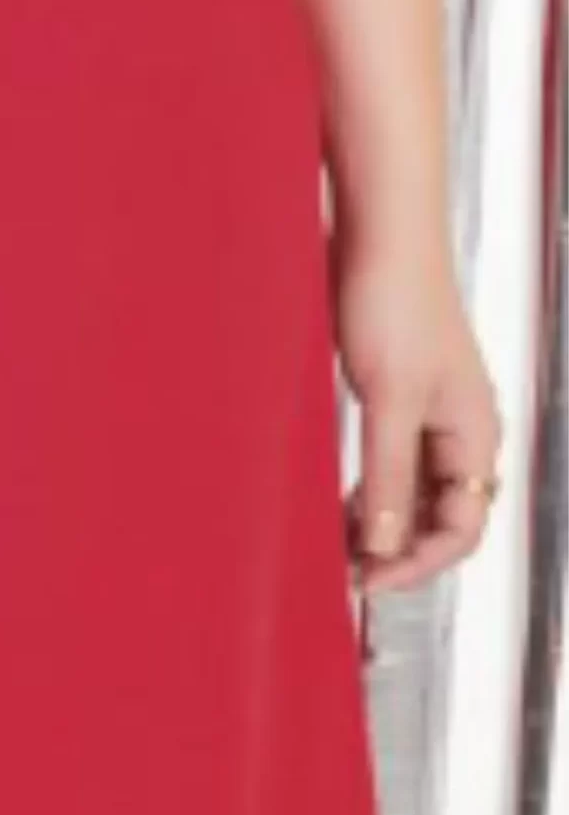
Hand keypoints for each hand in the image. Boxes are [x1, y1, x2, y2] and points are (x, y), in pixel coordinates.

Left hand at [334, 233, 502, 593]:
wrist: (377, 235)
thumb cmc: (394, 301)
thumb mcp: (389, 399)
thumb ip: (390, 474)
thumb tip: (386, 545)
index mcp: (475, 434)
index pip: (461, 528)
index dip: (416, 561)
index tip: (367, 579)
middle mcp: (461, 430)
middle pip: (441, 516)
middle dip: (399, 549)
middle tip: (347, 572)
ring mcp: (430, 414)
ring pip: (415, 492)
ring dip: (382, 522)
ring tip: (338, 545)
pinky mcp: (397, 396)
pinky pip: (393, 461)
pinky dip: (370, 488)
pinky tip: (340, 503)